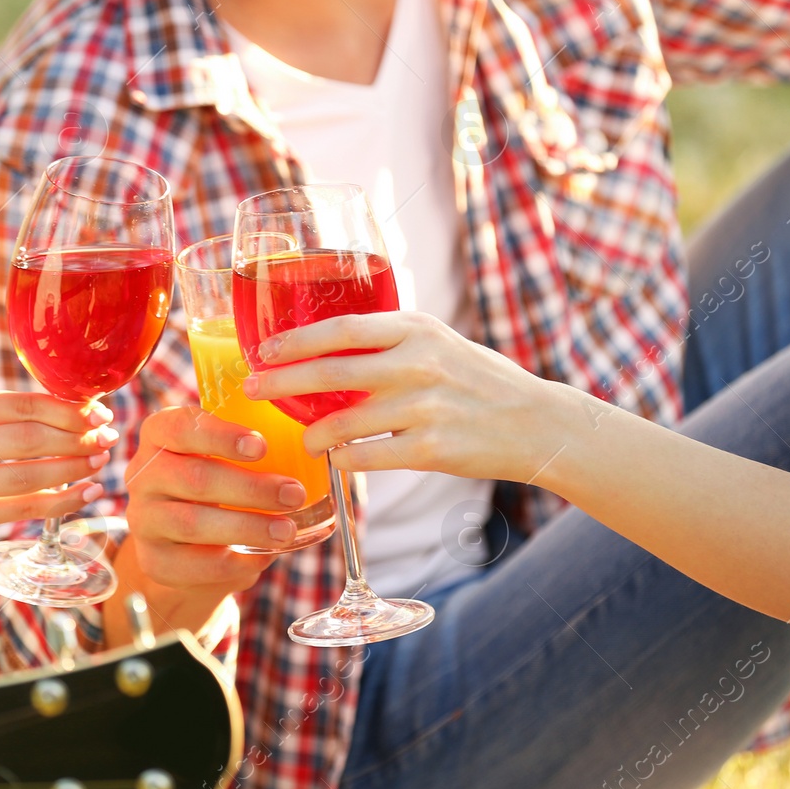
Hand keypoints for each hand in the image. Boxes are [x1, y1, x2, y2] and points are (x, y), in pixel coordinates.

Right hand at [0, 387, 118, 528]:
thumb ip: (19, 407)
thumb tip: (87, 412)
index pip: (24, 407)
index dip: (68, 411)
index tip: (100, 413)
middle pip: (28, 442)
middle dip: (76, 440)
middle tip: (107, 438)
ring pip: (27, 480)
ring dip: (73, 471)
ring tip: (99, 461)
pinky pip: (23, 510)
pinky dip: (61, 502)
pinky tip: (86, 491)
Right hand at [123, 405, 308, 597]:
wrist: (185, 546)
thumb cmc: (216, 488)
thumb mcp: (224, 458)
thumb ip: (249, 447)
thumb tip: (308, 446)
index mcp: (159, 436)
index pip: (179, 427)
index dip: (220, 435)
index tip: (261, 446)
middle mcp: (143, 475)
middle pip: (193, 478)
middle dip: (251, 488)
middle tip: (293, 494)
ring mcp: (143, 519)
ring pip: (193, 522)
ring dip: (247, 527)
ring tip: (286, 530)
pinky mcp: (152, 560)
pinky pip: (194, 563)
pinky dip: (234, 562)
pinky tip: (262, 556)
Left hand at [245, 311, 564, 481]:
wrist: (536, 422)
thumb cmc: (478, 380)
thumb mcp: (438, 343)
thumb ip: (391, 342)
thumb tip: (326, 348)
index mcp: (416, 329)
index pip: (342, 328)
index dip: (297, 340)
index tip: (263, 349)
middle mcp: (419, 362)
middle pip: (332, 371)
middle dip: (283, 381)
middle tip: (253, 388)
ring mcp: (425, 407)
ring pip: (343, 422)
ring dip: (313, 433)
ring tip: (305, 438)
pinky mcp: (432, 448)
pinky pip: (368, 456)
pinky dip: (345, 459)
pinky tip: (340, 459)